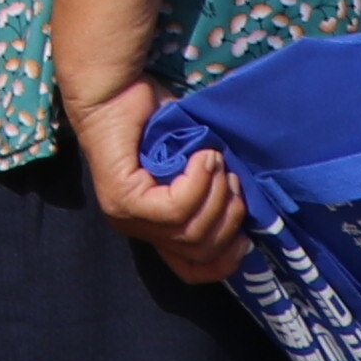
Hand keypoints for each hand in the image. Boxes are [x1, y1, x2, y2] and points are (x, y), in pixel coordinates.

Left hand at [68, 79, 245, 287]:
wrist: (113, 88)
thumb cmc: (157, 121)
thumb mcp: (196, 166)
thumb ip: (212, 195)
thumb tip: (247, 223)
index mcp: (154, 227)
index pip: (192, 271)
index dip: (225, 260)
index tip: (247, 235)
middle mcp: (137, 228)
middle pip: (199, 251)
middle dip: (228, 216)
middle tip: (230, 177)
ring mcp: (126, 216)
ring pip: (188, 230)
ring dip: (214, 192)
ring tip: (214, 158)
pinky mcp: (122, 198)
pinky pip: (173, 208)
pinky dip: (197, 182)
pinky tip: (200, 156)